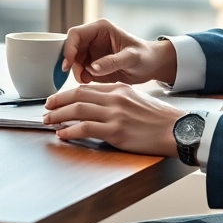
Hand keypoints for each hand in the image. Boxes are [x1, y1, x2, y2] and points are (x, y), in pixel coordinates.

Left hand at [43, 82, 185, 155]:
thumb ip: (117, 99)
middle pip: (78, 95)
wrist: (177, 129)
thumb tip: (97, 106)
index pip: (87, 88)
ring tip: (48, 121)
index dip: (67, 94)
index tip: (57, 100)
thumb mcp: (136, 100)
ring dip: (58, 116)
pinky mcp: (116, 131)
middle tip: (46, 108)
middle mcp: (115, 98)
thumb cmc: (158, 119)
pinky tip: (62, 135)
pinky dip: (70, 131)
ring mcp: (115, 114)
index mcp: (119, 89)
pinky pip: (85, 129)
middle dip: (57, 102)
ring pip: (77, 110)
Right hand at [61, 19, 177, 84]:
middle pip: (71, 48)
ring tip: (88, 80)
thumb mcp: (131, 57)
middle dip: (72, 63)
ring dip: (77, 72)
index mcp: (100, 29)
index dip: (68, 48)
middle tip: (80, 77)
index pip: (75, 34)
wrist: (152, 66)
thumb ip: (112, 62)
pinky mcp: (94, 64)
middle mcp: (93, 39)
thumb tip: (93, 68)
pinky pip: (81, 70)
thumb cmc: (145, 55)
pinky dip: (82, 77)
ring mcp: (92, 52)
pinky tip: (90, 81)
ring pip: (74, 61)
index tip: (68, 64)